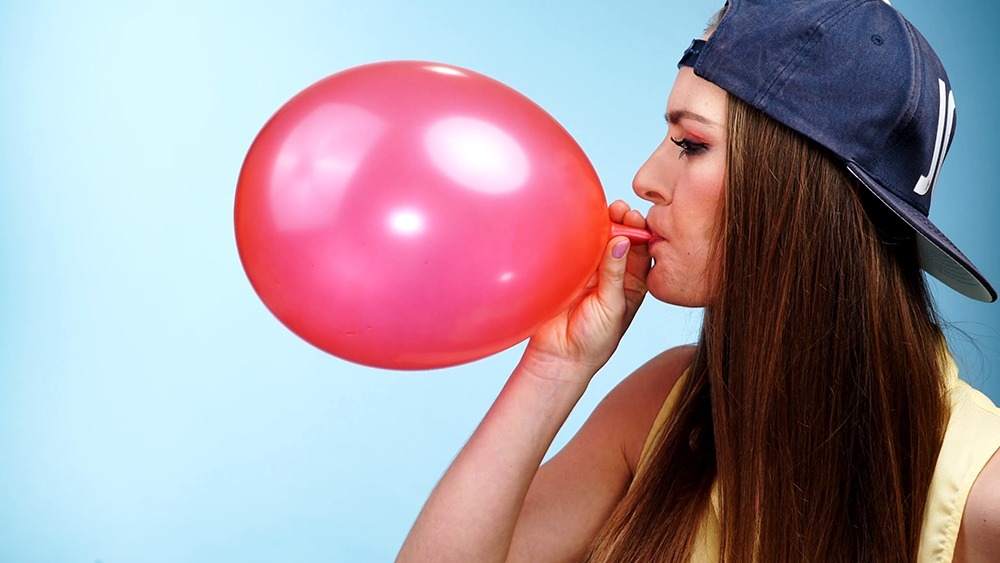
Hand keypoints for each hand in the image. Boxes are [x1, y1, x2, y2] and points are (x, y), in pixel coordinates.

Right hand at [523, 200, 650, 379]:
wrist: (559, 356)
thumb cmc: (593, 341)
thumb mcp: (612, 307)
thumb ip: (615, 275)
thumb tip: (622, 242)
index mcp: (633, 285)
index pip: (642, 252)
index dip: (640, 233)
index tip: (637, 217)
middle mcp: (614, 275)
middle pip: (620, 241)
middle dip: (622, 223)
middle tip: (619, 209)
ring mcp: (591, 272)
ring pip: (598, 241)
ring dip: (600, 226)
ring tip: (601, 211)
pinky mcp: (569, 272)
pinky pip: (575, 249)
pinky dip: (578, 235)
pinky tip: (579, 223)